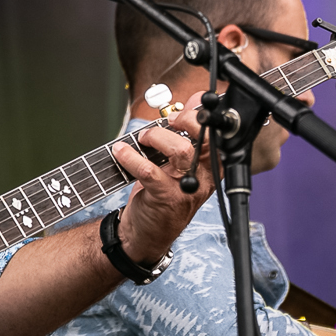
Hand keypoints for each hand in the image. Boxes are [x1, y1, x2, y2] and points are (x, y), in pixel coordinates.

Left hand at [111, 92, 214, 263]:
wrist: (146, 234)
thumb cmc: (162, 194)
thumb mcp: (177, 163)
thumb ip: (186, 133)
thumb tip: (195, 100)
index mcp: (210, 165)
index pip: (215, 133)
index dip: (199, 115)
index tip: (182, 108)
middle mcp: (204, 177)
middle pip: (205, 140)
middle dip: (185, 122)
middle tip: (167, 121)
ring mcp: (187, 189)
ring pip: (182, 151)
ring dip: (158, 137)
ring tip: (143, 138)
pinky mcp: (166, 199)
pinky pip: (150, 172)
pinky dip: (132, 158)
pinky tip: (120, 152)